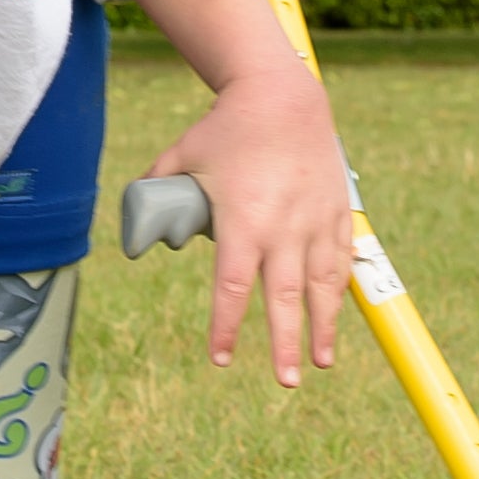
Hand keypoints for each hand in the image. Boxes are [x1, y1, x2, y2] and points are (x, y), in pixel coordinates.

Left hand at [153, 63, 350, 387]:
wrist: (283, 97)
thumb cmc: (225, 129)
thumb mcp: (181, 157)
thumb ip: (154, 191)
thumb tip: (138, 228)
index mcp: (243, 222)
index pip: (231, 289)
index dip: (224, 327)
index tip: (219, 358)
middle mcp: (284, 228)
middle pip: (284, 299)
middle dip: (285, 344)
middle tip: (286, 382)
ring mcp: (315, 221)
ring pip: (323, 285)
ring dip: (323, 326)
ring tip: (323, 361)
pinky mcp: (337, 211)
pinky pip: (340, 257)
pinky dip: (339, 287)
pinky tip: (337, 313)